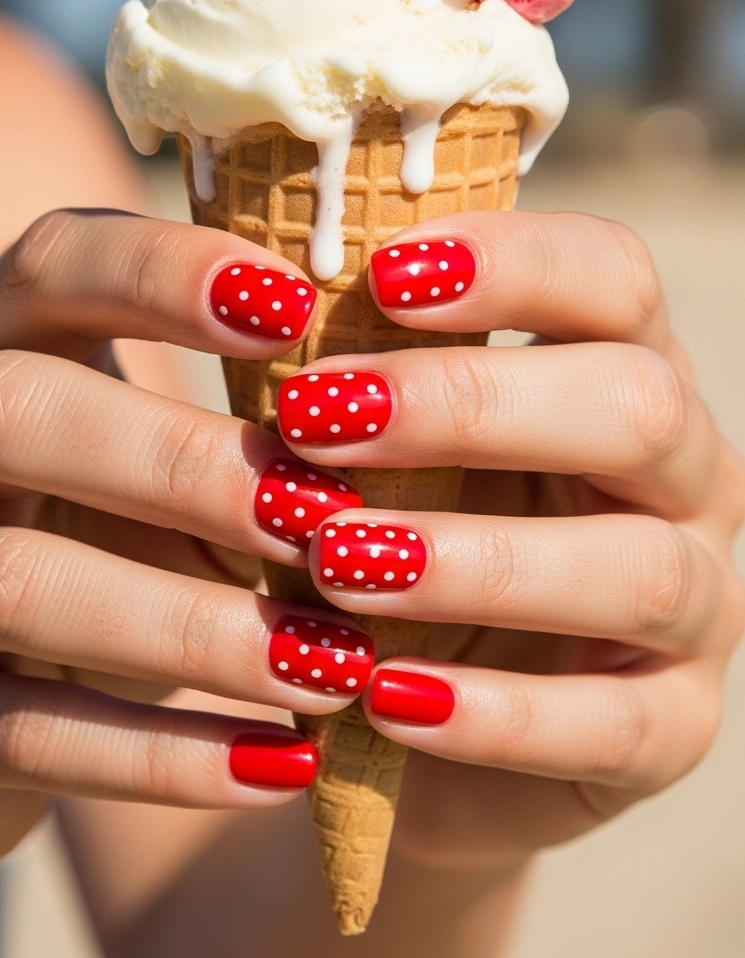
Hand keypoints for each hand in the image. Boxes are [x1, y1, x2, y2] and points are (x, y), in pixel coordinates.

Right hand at [0, 209, 376, 846]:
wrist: (26, 673)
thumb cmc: (135, 528)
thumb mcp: (174, 455)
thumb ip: (264, 425)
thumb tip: (423, 412)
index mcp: (15, 342)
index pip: (59, 263)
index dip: (167, 271)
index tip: (295, 306)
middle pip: (28, 408)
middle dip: (183, 461)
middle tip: (324, 516)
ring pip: (28, 579)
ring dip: (196, 626)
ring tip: (337, 666)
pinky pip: (32, 730)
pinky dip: (166, 755)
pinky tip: (284, 762)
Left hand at [274, 211, 744, 866]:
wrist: (415, 714)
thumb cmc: (398, 534)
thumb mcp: (382, 451)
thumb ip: (360, 383)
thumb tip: (264, 301)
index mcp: (626, 365)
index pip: (616, 277)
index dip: (515, 262)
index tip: (381, 276)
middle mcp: (687, 473)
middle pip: (637, 404)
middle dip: (472, 406)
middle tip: (319, 420)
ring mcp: (701, 602)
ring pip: (639, 568)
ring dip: (477, 563)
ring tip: (337, 564)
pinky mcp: (678, 727)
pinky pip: (614, 724)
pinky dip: (495, 714)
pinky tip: (385, 697)